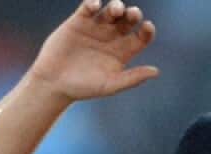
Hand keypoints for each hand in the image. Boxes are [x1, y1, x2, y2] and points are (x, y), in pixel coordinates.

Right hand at [28, 1, 158, 102]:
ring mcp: (96, 28)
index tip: (147, 26)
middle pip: (128, 20)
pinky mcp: (78, 22)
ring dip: (116, 6)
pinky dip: (92, 3)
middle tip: (133, 14)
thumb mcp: (111, 85)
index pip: (141, 37)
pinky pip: (88, 8)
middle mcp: (112, 37)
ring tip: (116, 10)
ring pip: (111, 11)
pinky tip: (95, 6)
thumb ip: (132, 78)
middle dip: (133, 14)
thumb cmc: (84, 88)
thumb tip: (156, 72)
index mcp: (123, 51)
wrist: (54, 83)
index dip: (147, 31)